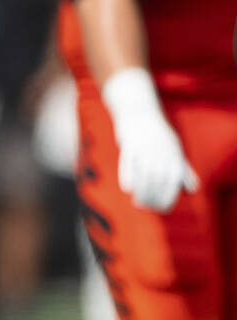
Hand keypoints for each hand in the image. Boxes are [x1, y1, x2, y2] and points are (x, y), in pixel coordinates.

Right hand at [103, 68, 197, 211]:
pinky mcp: (129, 144)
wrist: (139, 110)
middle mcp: (161, 154)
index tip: (160, 208)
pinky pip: (128, 164)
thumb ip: (183, 170)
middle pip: (157, 183)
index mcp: (174, 157)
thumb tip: (191, 190)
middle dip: (152, 199)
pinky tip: (128, 188)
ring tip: (137, 202)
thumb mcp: (175, 149)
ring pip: (143, 176)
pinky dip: (128, 178)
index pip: (172, 185)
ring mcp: (145, 149)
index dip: (167, 200)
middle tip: (146, 207)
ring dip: (141, 192)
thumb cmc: (157, 133)